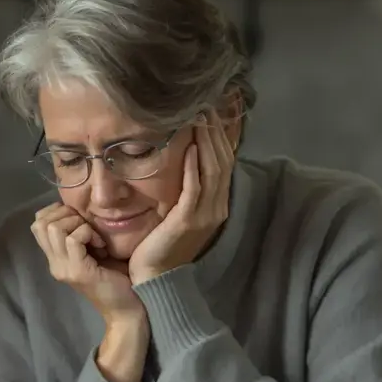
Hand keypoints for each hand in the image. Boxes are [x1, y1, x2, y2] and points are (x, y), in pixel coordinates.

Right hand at [32, 204, 143, 321]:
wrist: (126, 309)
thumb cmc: (116, 278)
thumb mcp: (92, 251)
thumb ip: (80, 235)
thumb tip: (79, 209)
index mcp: (55, 258)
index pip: (37, 224)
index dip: (55, 212)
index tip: (79, 218)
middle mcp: (54, 263)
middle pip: (41, 223)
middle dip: (66, 215)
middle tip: (87, 226)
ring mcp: (63, 268)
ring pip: (54, 228)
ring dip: (78, 224)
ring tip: (95, 237)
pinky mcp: (77, 272)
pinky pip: (73, 239)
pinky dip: (89, 234)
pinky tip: (102, 246)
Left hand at [130, 120, 234, 284]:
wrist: (156, 278)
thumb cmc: (161, 243)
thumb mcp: (179, 211)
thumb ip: (186, 188)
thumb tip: (183, 158)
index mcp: (217, 203)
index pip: (225, 161)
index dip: (221, 134)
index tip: (213, 109)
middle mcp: (217, 207)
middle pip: (223, 160)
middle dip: (216, 131)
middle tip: (208, 104)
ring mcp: (205, 214)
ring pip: (213, 170)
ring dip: (207, 141)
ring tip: (201, 116)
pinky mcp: (187, 221)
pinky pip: (194, 189)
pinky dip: (194, 167)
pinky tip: (191, 147)